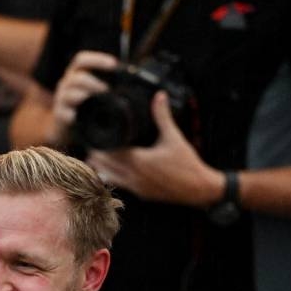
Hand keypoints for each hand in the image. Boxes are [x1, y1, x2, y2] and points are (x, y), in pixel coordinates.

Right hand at [52, 50, 119, 136]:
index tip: (114, 64)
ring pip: (70, 94)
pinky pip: (64, 113)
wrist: (71, 129)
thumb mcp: (98, 92)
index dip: (97, 59)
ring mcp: (61, 100)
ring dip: (85, 97)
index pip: (82, 60)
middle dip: (94, 83)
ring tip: (98, 103)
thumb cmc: (89, 107)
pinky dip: (73, 115)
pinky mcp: (59, 115)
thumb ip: (110, 85)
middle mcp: (67, 84)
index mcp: (76, 74)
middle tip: (107, 90)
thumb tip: (136, 79)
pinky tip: (80, 117)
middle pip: (77, 77)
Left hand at [86, 91, 223, 205]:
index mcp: (140, 161)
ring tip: (94, 157)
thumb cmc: (187, 163)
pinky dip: (113, 178)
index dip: (100, 145)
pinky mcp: (141, 194)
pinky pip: (121, 186)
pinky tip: (109, 172)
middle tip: (90, 144)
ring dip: (102, 168)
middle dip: (98, 155)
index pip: (111, 153)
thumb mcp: (174, 137)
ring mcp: (137, 187)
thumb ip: (163, 116)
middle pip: (106, 165)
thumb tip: (159, 96)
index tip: (92, 137)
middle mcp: (135, 176)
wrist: (199, 188)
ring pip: (110, 178)